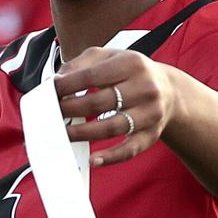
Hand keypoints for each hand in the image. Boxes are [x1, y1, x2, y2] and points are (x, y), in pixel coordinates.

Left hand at [54, 48, 178, 166]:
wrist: (169, 90)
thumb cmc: (129, 72)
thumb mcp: (109, 57)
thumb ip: (81, 64)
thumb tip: (56, 81)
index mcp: (132, 64)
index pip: (91, 76)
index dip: (66, 86)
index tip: (49, 93)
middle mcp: (145, 88)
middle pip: (99, 103)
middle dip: (70, 110)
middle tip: (51, 115)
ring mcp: (150, 113)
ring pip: (111, 127)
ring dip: (83, 133)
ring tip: (63, 134)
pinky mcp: (151, 135)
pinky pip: (130, 149)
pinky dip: (110, 157)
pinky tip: (92, 160)